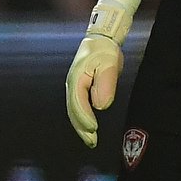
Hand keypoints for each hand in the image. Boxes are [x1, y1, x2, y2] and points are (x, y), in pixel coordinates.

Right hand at [66, 0, 139, 148]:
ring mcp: (73, 86)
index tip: (94, 129)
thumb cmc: (105, 51)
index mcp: (77, 79)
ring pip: (73, 110)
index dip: (86, 118)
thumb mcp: (108, 65)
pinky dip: (81, 118)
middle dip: (82, 127)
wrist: (101, 39)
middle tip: (92, 141)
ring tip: (90, 138)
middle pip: (73, 111)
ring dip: (81, 125)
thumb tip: (100, 105)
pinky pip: (77, 106)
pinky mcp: (78, 87)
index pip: (79, 104)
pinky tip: (88, 126)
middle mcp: (72, 84)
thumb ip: (105, 85)